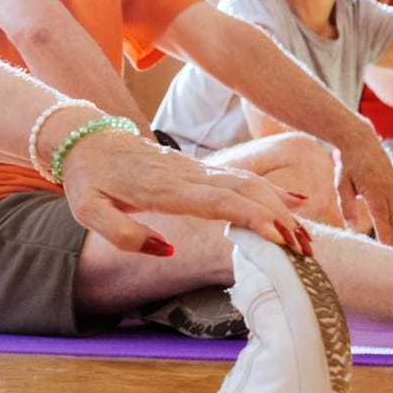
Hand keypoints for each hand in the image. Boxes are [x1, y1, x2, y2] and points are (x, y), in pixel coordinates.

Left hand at [59, 133, 314, 256]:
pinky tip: (296, 202)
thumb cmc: (90, 180)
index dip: (252, 216)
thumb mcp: (90, 212)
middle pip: (245, 192)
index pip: (218, 201)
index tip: (279, 238)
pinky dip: (271, 191)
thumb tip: (167, 249)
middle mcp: (187, 176)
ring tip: (305, 240)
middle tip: (306, 252)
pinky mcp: (199, 170)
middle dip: (280, 219)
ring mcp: (196, 170)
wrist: (87, 141)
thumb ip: (124, 234)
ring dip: (281, 209)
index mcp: (164, 189)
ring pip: (249, 183)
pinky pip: (241, 178)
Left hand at [335, 124, 392, 246]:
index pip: (382, 219)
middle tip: (391, 252)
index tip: (384, 249)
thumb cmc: (348, 165)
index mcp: (375, 191)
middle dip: (392, 235)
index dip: (384, 236)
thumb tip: (353, 229)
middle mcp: (389, 188)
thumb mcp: (342, 186)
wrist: (360, 141)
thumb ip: (347, 208)